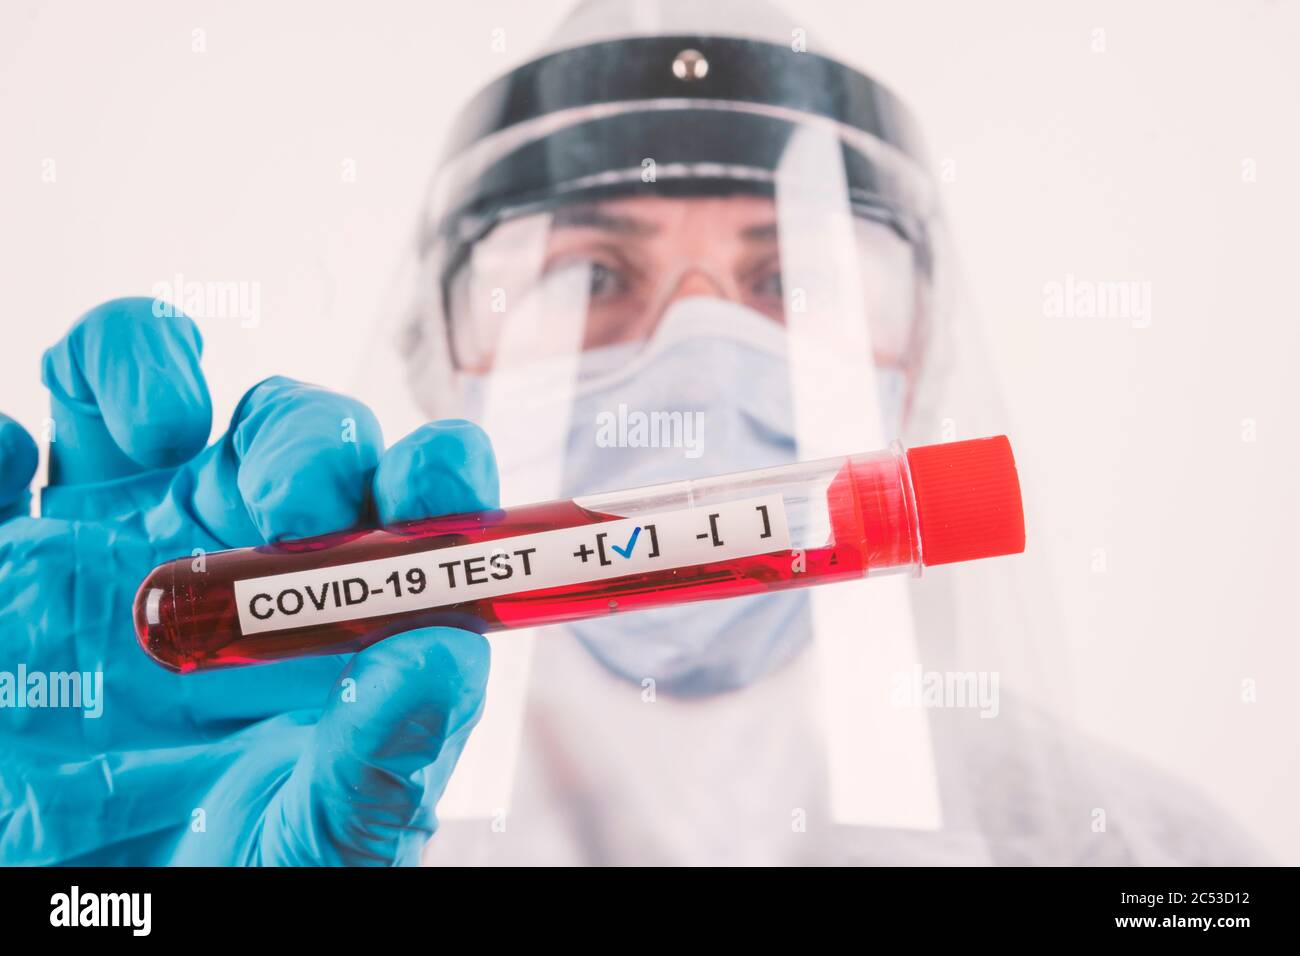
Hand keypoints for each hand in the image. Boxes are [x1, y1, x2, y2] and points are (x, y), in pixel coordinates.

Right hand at [0, 297, 497, 864]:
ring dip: (153, 365)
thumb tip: (445, 655)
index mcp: (338, 621)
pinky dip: (0, 437)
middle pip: (298, 439)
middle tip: (295, 499)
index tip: (436, 483)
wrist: (66, 911)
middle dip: (311, 440)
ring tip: (155, 420)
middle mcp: (241, 560)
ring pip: (148, 395)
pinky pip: (4, 454)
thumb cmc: (215, 883)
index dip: (439, 475)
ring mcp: (122, 546)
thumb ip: (380, 762)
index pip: (414, 512)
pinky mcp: (15, 559)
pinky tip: (6, 464)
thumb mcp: (310, 845)